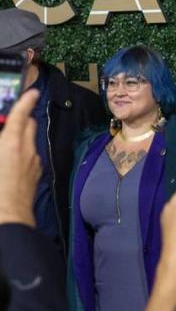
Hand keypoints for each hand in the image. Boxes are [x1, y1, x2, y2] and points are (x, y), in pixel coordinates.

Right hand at [0, 89, 40, 226]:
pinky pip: (30, 156)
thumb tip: (5, 140)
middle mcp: (28, 151)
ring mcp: (35, 164)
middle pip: (29, 125)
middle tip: (11, 116)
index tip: (31, 92)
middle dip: (22, 117)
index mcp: (12, 144)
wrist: (9, 218)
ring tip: (6, 139)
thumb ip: (3, 143)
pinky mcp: (36, 176)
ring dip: (21, 136)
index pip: (22, 116)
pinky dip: (22, 151)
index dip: (26, 102)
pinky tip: (10, 159)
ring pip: (30, 141)